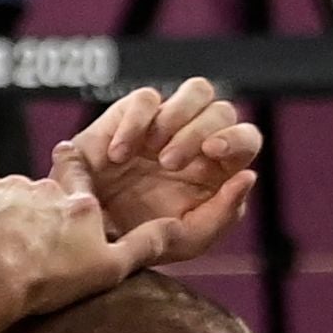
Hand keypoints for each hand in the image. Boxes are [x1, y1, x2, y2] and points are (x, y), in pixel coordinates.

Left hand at [0, 167, 175, 332]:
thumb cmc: (50, 279)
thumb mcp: (109, 269)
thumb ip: (143, 245)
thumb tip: (174, 226)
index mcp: (79, 204)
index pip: (79, 172)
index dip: (74, 165)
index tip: (67, 153)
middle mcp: (45, 188)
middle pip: (40, 193)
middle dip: (34, 208)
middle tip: (26, 237)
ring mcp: (6, 190)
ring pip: (7, 195)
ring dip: (4, 213)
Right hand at [53, 77, 262, 261]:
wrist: (84, 235)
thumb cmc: (138, 238)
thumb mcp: (186, 241)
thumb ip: (223, 215)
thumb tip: (248, 176)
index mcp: (216, 170)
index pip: (246, 138)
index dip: (236, 138)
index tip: (212, 151)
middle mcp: (196, 142)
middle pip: (223, 110)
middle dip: (198, 133)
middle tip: (168, 163)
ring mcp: (165, 125)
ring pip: (198, 91)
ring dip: (178, 117)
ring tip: (152, 152)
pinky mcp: (131, 115)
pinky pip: (148, 98)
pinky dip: (135, 124)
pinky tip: (118, 155)